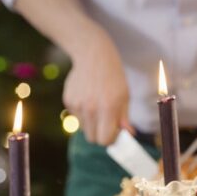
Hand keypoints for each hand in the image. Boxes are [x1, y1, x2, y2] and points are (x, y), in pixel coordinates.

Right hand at [64, 31, 130, 145]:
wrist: (93, 55)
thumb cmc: (113, 76)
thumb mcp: (124, 96)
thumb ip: (124, 117)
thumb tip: (128, 135)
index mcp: (108, 108)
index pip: (105, 140)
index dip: (110, 139)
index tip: (114, 133)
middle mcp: (90, 109)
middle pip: (92, 138)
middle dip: (100, 134)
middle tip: (106, 123)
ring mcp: (77, 105)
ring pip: (84, 128)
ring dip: (91, 123)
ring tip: (97, 105)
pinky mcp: (68, 100)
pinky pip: (76, 117)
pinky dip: (83, 113)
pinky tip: (88, 97)